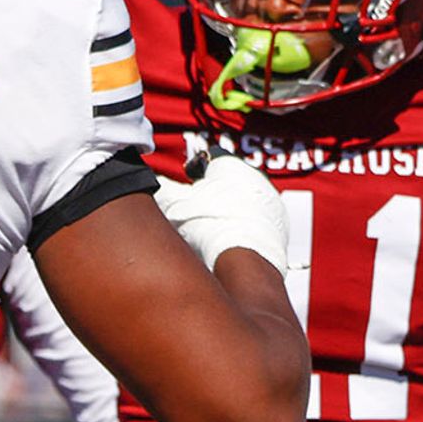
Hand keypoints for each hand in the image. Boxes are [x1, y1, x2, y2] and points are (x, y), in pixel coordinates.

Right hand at [155, 155, 295, 278]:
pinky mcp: (279, 230)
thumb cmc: (209, 225)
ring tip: (210, 229)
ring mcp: (272, 205)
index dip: (193, 174)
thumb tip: (143, 181)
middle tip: (195, 211)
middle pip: (227, 183)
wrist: (244, 260)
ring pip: (243, 204)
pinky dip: (242, 229)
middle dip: (210, 195)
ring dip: (227, 213)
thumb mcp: (173, 202)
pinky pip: (256, 224)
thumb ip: (161, 188)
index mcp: (232, 165)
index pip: (207, 160)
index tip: (187, 187)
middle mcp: (258, 180)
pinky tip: (228, 242)